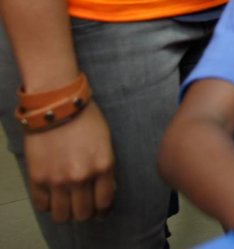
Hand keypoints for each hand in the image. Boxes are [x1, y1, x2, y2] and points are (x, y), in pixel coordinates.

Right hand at [24, 100, 114, 222]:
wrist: (57, 106)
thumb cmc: (86, 119)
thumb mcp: (105, 143)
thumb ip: (104, 168)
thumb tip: (103, 189)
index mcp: (103, 166)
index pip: (104, 202)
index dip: (102, 210)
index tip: (100, 210)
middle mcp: (81, 177)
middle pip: (83, 213)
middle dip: (85, 213)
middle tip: (82, 206)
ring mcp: (58, 180)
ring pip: (62, 215)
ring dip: (65, 212)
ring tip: (66, 204)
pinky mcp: (38, 179)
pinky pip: (42, 206)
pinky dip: (48, 204)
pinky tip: (52, 196)